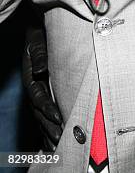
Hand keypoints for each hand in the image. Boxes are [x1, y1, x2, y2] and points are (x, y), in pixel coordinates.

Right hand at [22, 23, 62, 150]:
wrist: (39, 31)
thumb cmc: (40, 35)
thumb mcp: (38, 40)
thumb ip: (40, 54)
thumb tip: (41, 69)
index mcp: (30, 76)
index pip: (38, 97)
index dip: (47, 108)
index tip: (58, 118)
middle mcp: (33, 87)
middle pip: (39, 112)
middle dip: (50, 127)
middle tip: (62, 140)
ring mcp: (37, 92)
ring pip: (41, 116)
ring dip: (49, 131)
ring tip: (59, 146)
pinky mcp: (43, 94)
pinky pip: (44, 114)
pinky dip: (49, 127)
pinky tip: (55, 140)